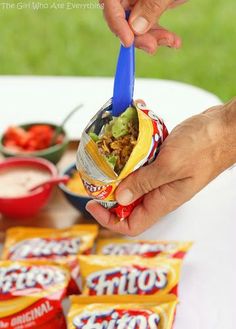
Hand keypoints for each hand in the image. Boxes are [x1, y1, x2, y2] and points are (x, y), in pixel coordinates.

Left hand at [86, 99, 235, 235]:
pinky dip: (131, 156)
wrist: (223, 128)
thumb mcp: (170, 165)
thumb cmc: (204, 147)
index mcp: (163, 200)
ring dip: (118, 172)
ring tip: (106, 157)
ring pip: (133, 182)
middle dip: (109, 193)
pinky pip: (141, 164)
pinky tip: (125, 141)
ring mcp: (161, 176)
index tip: (92, 204)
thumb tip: (120, 198)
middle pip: (127, 203)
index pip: (131, 224)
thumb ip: (144, 182)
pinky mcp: (162, 161)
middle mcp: (160, 192)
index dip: (108, 219)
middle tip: (95, 176)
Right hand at [100, 0, 186, 53]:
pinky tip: (174, 42)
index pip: (109, 4)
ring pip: (137, 26)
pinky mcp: (150, 7)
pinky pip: (150, 25)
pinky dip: (162, 35)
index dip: (117, 24)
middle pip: (123, 19)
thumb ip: (150, 6)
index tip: (128, 41)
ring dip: (154, 39)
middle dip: (139, 36)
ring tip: (171, 41)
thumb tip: (135, 28)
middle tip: (152, 47)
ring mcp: (138, 1)